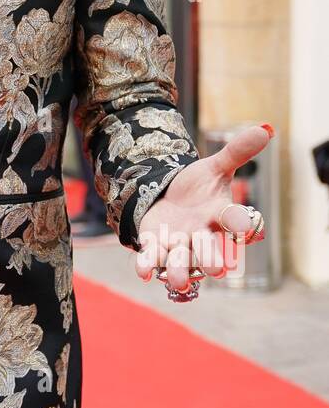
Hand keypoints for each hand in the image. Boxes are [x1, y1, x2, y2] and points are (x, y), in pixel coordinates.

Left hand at [134, 123, 272, 292]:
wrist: (169, 197)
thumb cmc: (199, 187)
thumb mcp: (215, 167)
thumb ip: (237, 152)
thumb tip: (265, 128)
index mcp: (221, 215)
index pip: (236, 220)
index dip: (240, 224)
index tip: (243, 228)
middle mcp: (203, 234)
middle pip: (211, 250)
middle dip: (212, 258)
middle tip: (216, 268)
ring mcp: (180, 243)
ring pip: (183, 261)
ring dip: (180, 270)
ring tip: (178, 279)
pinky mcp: (156, 246)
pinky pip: (152, 258)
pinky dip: (147, 265)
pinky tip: (142, 272)